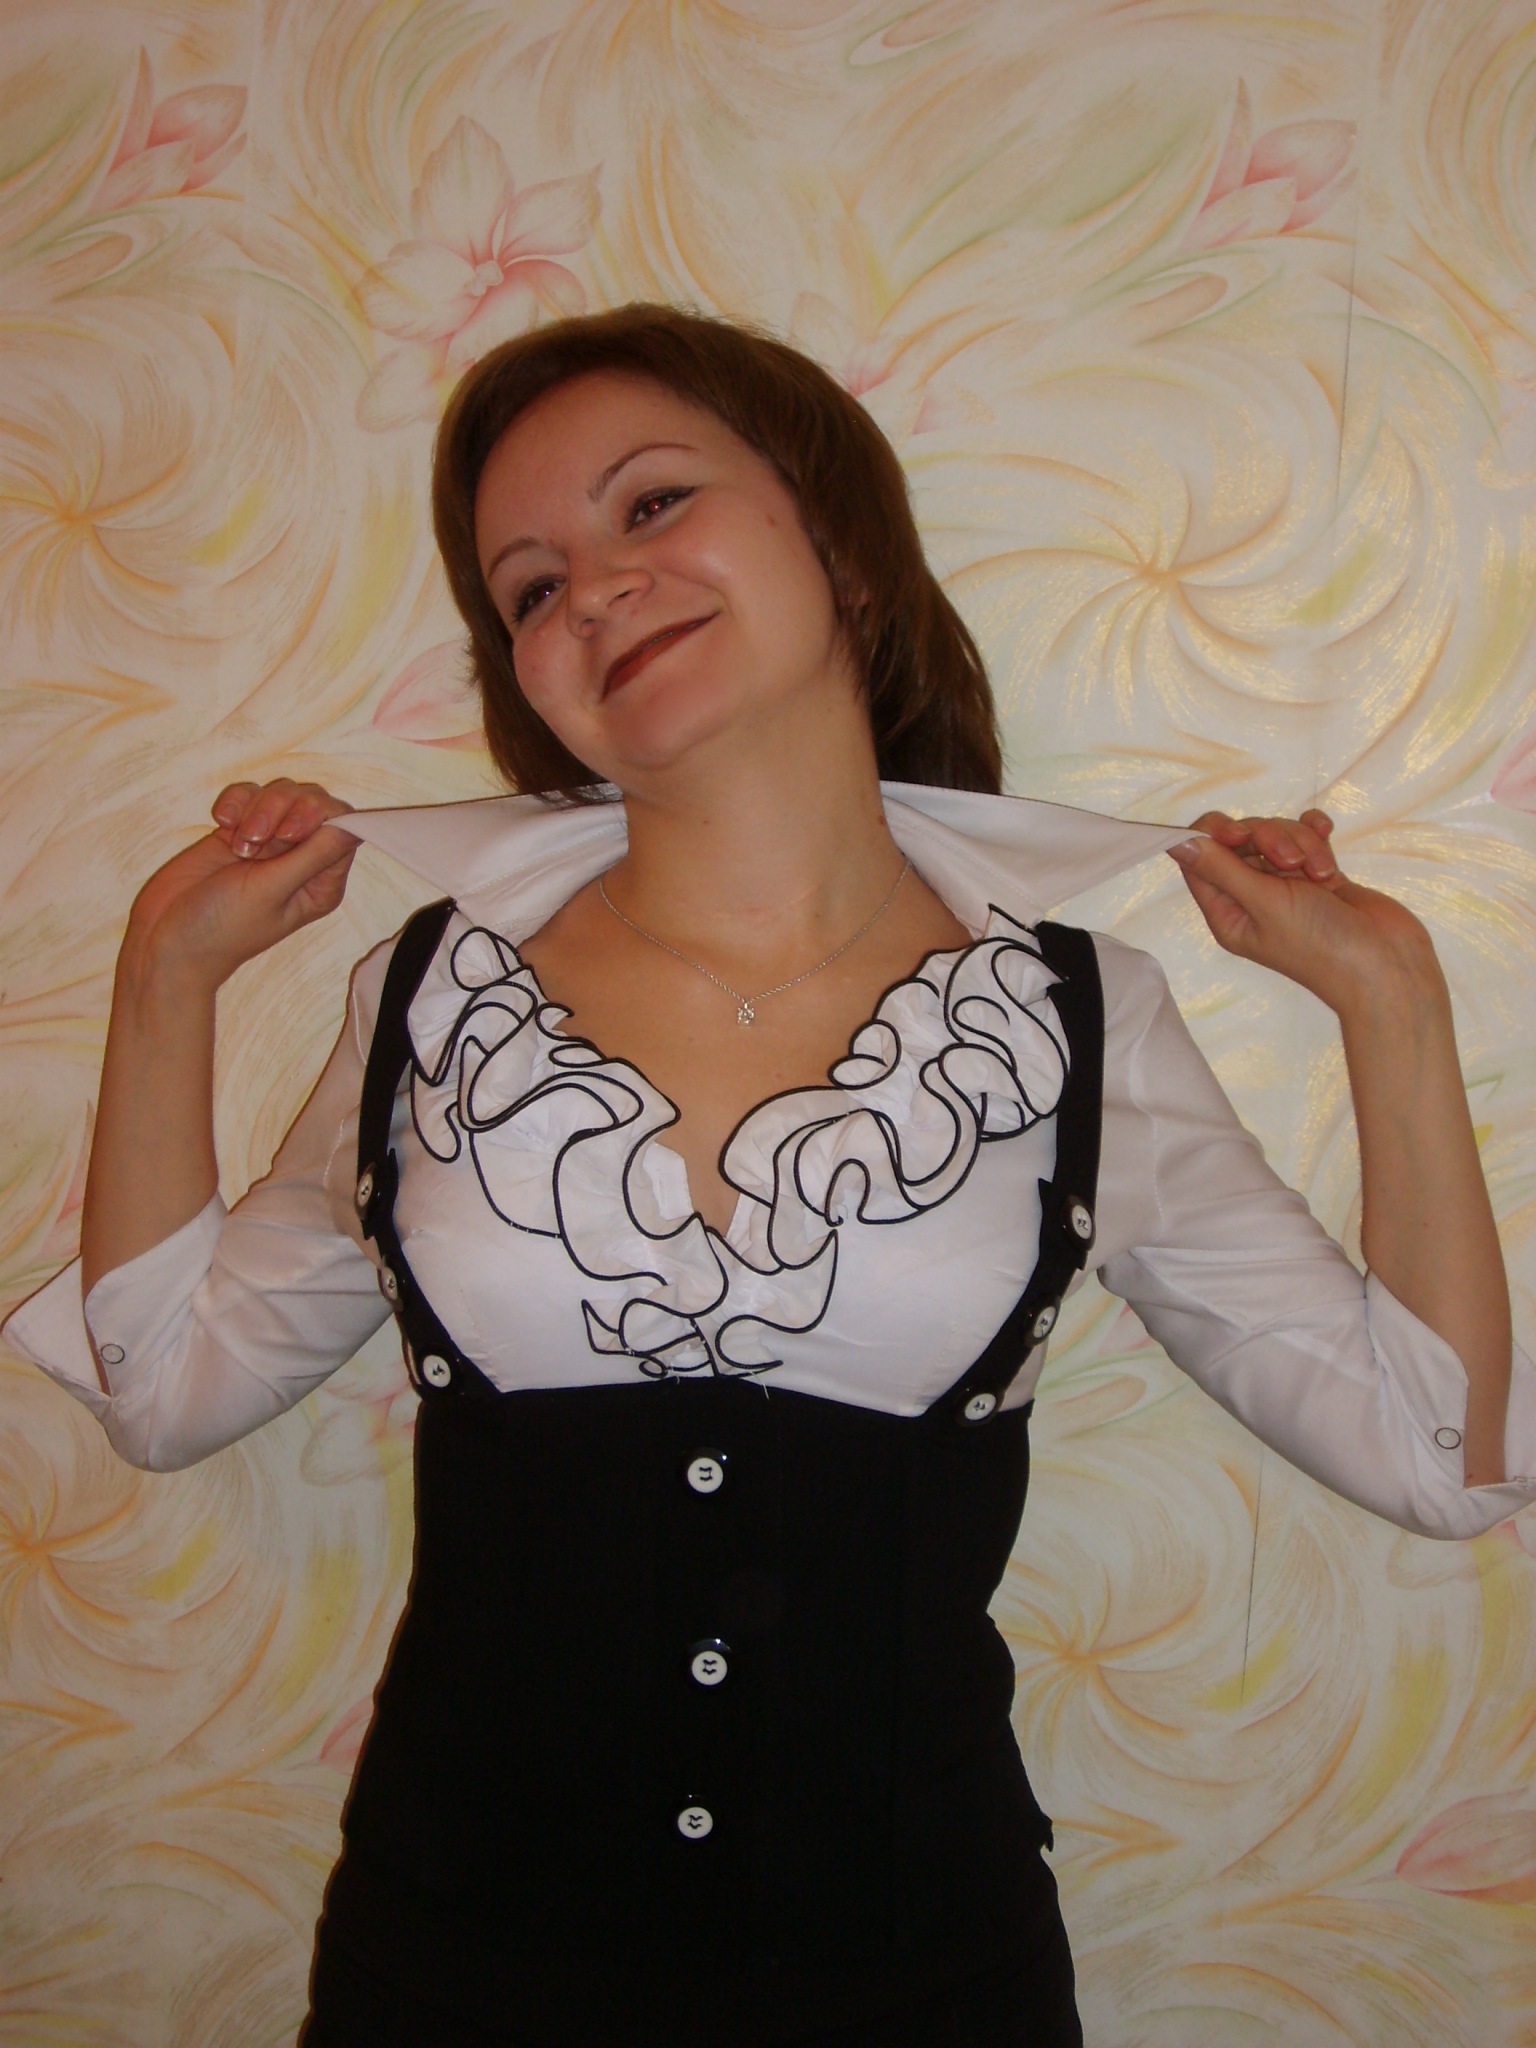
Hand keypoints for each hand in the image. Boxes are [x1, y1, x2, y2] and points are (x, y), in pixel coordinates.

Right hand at [125, 778, 357, 988]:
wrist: (166, 937)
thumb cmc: (223, 928)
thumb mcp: (273, 891)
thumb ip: (314, 855)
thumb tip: (357, 826)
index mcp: (322, 881)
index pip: (344, 826)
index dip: (320, 815)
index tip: (289, 832)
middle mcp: (302, 859)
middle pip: (314, 802)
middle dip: (282, 809)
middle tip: (254, 838)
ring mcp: (270, 842)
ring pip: (281, 793)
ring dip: (256, 808)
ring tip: (237, 843)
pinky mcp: (239, 830)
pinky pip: (248, 795)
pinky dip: (235, 802)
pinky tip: (220, 824)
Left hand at [1171, 809, 1442, 1017]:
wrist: (1386, 965)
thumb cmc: (1320, 945)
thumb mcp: (1262, 903)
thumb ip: (1220, 868)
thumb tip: (1175, 841)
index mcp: (1227, 912)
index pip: (1200, 859)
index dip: (1214, 836)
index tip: (1238, 834)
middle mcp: (1252, 898)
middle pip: (1241, 840)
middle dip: (1268, 839)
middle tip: (1291, 861)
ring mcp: (1288, 886)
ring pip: (1277, 835)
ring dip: (1301, 843)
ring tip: (1321, 872)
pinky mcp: (1319, 876)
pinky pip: (1307, 837)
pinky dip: (1317, 835)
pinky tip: (1328, 837)